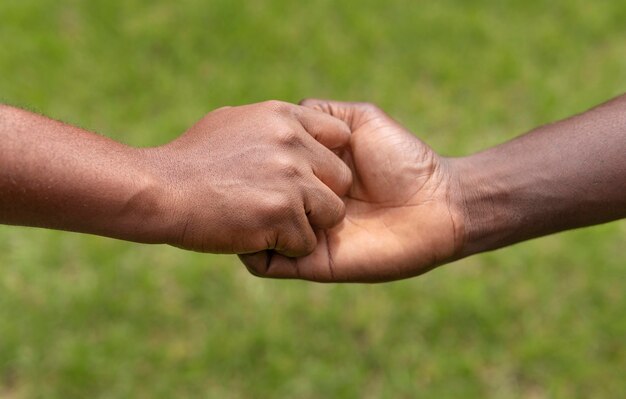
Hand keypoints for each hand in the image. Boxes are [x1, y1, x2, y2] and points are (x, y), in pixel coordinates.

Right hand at [143, 101, 351, 254]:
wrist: (159, 190)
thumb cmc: (190, 159)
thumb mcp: (234, 122)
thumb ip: (272, 127)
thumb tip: (293, 129)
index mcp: (283, 117)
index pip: (340, 134)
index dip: (328, 159)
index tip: (311, 175)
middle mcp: (293, 143)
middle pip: (342, 179)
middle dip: (320, 196)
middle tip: (286, 205)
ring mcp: (290, 179)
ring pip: (332, 213)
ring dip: (307, 225)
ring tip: (269, 223)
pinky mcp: (282, 215)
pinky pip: (307, 242)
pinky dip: (285, 249)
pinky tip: (253, 236)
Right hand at [239, 100, 464, 281]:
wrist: (436, 205)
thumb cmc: (402, 159)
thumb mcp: (360, 121)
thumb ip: (324, 114)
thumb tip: (288, 113)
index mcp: (311, 175)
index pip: (265, 172)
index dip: (251, 160)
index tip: (241, 148)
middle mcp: (304, 204)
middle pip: (254, 204)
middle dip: (240, 191)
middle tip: (238, 179)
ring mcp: (306, 234)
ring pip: (253, 234)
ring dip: (247, 219)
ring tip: (251, 204)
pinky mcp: (312, 262)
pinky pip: (266, 265)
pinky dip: (250, 252)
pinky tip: (250, 231)